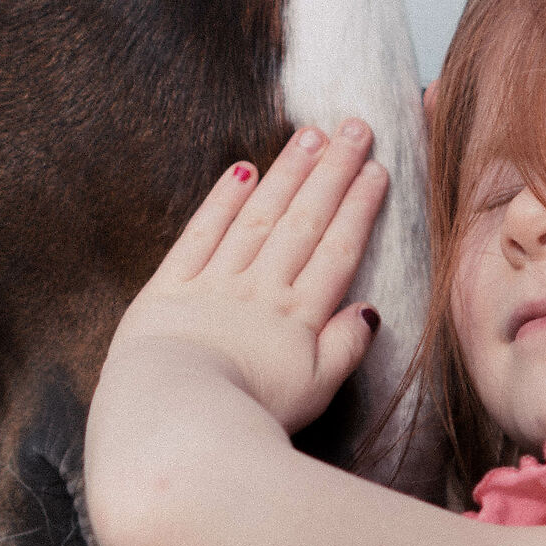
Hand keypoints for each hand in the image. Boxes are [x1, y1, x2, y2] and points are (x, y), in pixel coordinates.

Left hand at [101, 120, 389, 434]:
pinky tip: (241, 171)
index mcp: (297, 317)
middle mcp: (260, 289)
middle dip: (332, 171)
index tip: (376, 169)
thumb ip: (344, 348)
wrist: (176, 417)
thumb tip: (368, 311)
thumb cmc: (249, 416)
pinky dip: (221, 201)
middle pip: (303, 221)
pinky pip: (200, 234)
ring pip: (258, 217)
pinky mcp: (169, 286)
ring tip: (310, 134)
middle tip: (354, 127)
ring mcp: (215, 282)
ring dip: (287, 173)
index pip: (336, 250)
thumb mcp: (314, 393)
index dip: (358, 208)